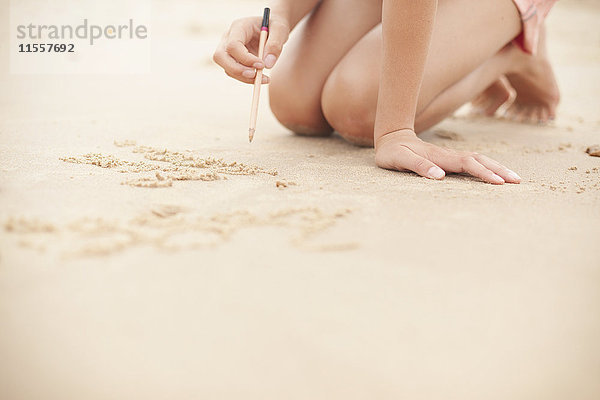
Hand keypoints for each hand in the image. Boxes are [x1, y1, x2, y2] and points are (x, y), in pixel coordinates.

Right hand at [213, 16, 289, 83]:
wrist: (272, 29)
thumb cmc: (275, 27)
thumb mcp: (280, 30)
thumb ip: (275, 45)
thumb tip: (267, 65)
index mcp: (238, 26)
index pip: (233, 45)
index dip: (245, 58)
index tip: (262, 65)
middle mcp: (228, 37)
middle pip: (220, 57)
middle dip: (237, 70)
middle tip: (256, 77)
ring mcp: (227, 49)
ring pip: (227, 68)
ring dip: (244, 78)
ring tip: (264, 79)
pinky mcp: (232, 60)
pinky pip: (234, 73)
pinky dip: (247, 79)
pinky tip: (261, 78)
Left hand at [375, 129, 520, 183]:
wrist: (391, 138)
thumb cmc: (393, 152)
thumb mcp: (400, 160)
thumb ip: (419, 167)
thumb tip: (439, 176)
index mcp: (440, 157)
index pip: (467, 164)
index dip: (483, 173)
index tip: (498, 183)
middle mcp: (448, 156)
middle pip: (479, 161)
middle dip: (499, 170)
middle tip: (518, 181)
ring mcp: (450, 157)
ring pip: (478, 160)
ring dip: (496, 168)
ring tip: (513, 178)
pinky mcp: (449, 160)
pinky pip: (472, 163)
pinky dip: (487, 167)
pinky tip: (495, 174)